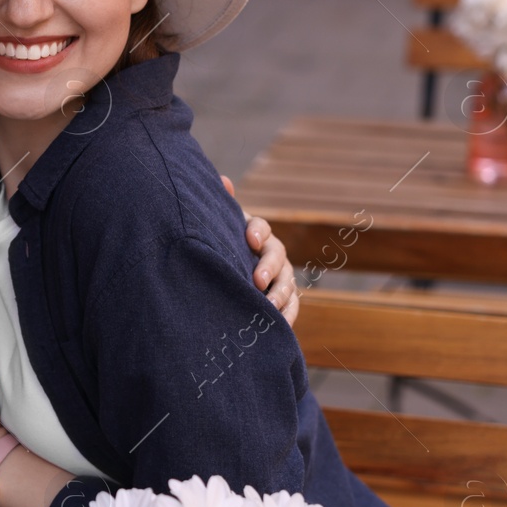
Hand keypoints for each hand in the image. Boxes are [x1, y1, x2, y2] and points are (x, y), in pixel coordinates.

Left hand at [221, 175, 298, 326]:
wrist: (219, 277)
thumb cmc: (217, 248)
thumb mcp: (215, 230)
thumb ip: (220, 209)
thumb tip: (223, 180)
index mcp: (253, 233)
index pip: (260, 227)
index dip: (258, 231)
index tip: (250, 240)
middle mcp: (270, 253)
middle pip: (277, 256)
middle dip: (270, 268)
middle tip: (258, 281)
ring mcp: (279, 277)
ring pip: (287, 283)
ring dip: (280, 295)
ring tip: (268, 308)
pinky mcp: (281, 300)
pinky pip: (291, 308)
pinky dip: (287, 316)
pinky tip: (280, 326)